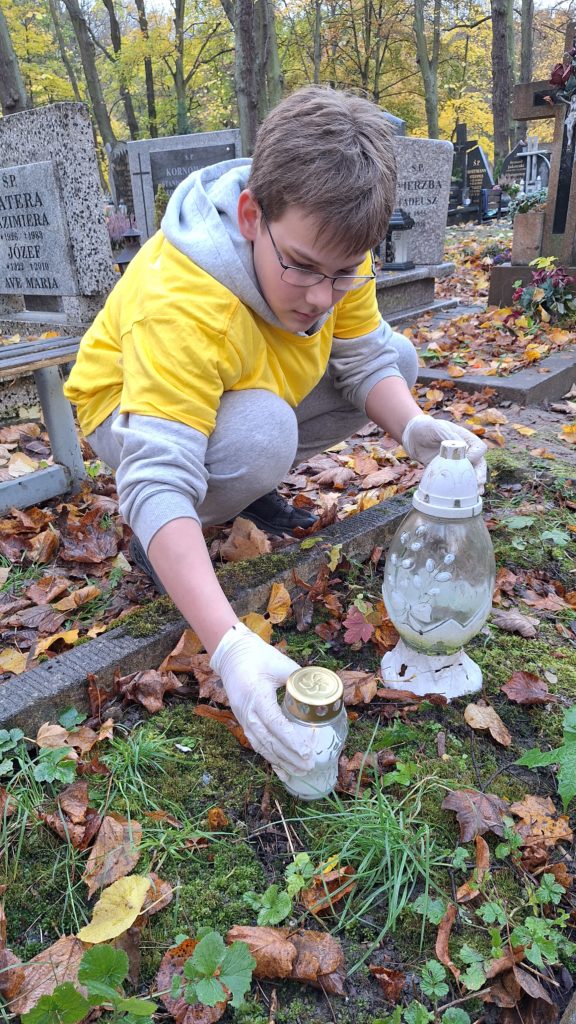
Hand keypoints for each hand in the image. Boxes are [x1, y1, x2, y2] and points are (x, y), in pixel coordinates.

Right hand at [210, 623, 314, 774]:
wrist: (232, 655)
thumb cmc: (257, 656)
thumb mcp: (279, 663)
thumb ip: (298, 677)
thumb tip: (318, 691)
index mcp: (256, 695)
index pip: (274, 723)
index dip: (291, 739)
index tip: (307, 751)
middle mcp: (247, 711)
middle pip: (269, 740)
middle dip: (289, 756)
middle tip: (309, 765)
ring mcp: (243, 718)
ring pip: (262, 745)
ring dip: (281, 761)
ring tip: (299, 771)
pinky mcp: (243, 721)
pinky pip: (256, 743)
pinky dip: (270, 757)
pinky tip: (282, 768)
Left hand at [402, 414, 486, 488]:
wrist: (412, 436)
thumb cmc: (425, 427)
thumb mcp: (435, 427)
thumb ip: (447, 434)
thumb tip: (460, 447)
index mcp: (465, 439)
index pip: (479, 448)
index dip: (476, 454)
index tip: (467, 458)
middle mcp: (464, 452)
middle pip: (479, 463)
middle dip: (480, 474)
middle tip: (478, 484)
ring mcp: (456, 463)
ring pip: (470, 475)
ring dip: (475, 485)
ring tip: (476, 494)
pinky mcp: (447, 472)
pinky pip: (456, 481)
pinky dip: (459, 490)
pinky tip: (461, 497)